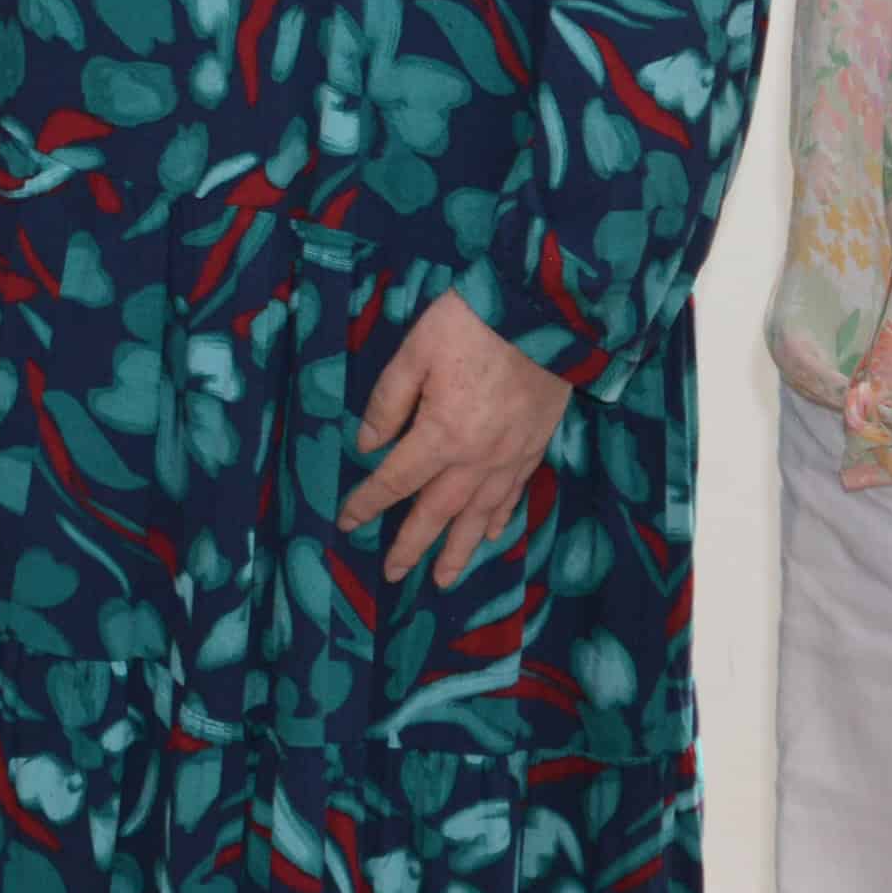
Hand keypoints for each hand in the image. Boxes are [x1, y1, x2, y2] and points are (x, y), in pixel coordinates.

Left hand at [339, 291, 570, 587]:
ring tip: (444, 580)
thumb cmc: (471, 324)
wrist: (544, 312)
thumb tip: (366, 445)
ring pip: (479, 517)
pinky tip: (489, 535)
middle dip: (412, 546)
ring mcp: (510, 458)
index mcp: (441, 435)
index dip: (368, 503)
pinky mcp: (534, 448)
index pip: (395, 480)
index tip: (347, 522)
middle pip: (437, 512)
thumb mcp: (414, 351)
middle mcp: (477, 459)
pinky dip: (498, 520)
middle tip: (393, 575)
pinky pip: (513, 496)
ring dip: (459, 551)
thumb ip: (388, 401)